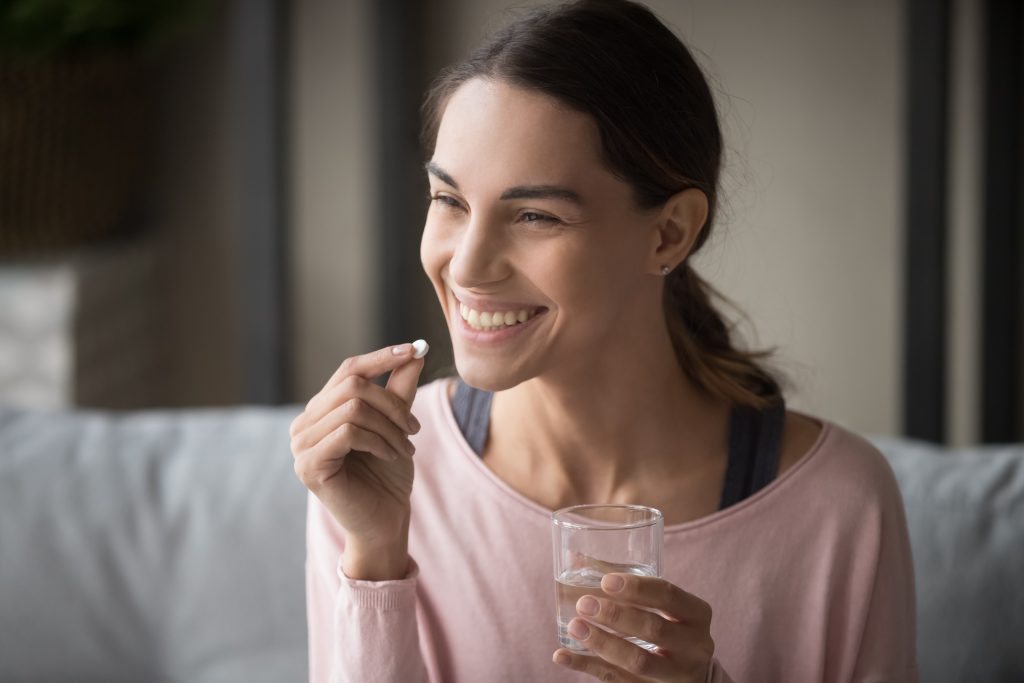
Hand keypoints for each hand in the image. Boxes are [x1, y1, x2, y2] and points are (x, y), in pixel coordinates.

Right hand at [290, 342, 425, 575]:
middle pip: (353, 385)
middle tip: (415, 428)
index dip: (381, 357)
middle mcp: (304, 424)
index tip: (414, 349)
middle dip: (393, 404)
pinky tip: (389, 456)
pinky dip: (378, 441)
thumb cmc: (388, 474)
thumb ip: (399, 389)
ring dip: (390, 427)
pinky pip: (348, 433)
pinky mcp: (308, 465)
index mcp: (321, 410)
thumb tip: (414, 352)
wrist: (385, 520)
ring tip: (406, 447)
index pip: (348, 369)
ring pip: (353, 408)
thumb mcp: (397, 424)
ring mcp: (301, 445)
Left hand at [552, 573, 714, 681]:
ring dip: (602, 643)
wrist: (690, 675)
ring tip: (575, 626)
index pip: (668, 595)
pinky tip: (563, 655)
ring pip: (638, 661)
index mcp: (697, 615)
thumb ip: (625, 585)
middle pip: (654, 628)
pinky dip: (587, 667)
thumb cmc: (670, 626)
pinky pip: (618, 681)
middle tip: (584, 603)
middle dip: (616, 615)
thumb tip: (572, 557)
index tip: (605, 581)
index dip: (637, 588)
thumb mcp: (663, 606)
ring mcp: (676, 674)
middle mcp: (693, 646)